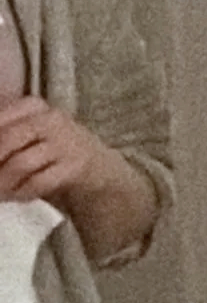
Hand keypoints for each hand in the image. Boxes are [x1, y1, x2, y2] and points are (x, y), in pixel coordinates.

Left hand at [0, 98, 155, 261]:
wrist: (100, 168)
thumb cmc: (53, 151)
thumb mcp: (28, 133)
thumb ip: (5, 135)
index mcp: (33, 106)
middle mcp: (50, 119)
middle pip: (5, 140)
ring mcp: (65, 141)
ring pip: (20, 163)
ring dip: (3, 183)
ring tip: (0, 192)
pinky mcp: (75, 166)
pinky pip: (39, 181)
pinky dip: (22, 192)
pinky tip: (16, 196)